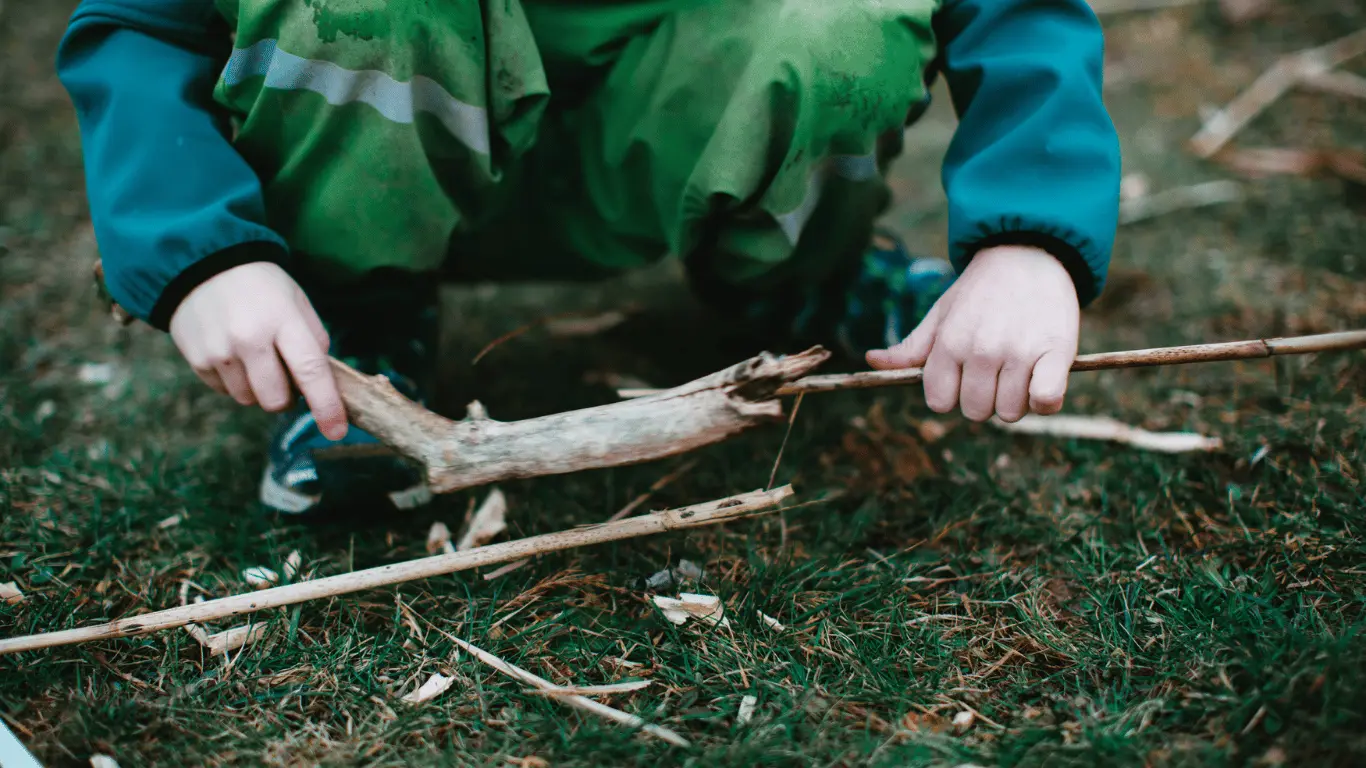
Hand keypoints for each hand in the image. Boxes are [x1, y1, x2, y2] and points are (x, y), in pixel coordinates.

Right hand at [170, 262, 347, 439]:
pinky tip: (232, 353)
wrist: (200, 264)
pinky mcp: (197, 360)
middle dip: (287, 396)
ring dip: (259, 388)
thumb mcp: (296, 302)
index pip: (310, 371)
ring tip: (255, 355)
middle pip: (277, 399)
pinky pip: (226, 392)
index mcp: (283, 320)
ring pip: (250, 400)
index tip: (336, 431)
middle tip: (284, 371)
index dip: (326, 406)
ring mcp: (220, 352)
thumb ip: (314, 340)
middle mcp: (249, 339)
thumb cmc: (261, 286)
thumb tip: (323, 384)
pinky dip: (235, 381)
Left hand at [866, 245, 1078, 422]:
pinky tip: (1043, 381)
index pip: (939, 402)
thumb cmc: (980, 290)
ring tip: (1020, 370)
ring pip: (1009, 412)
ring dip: (1015, 400)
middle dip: (984, 398)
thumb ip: (912, 346)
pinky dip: (1045, 400)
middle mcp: (981, 350)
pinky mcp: (1056, 353)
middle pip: (975, 411)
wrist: (1029, 254)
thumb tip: (872, 360)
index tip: (965, 376)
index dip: (952, 394)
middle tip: (996, 371)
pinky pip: (1046, 401)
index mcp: (949, 343)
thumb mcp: (942, 313)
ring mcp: (1019, 353)